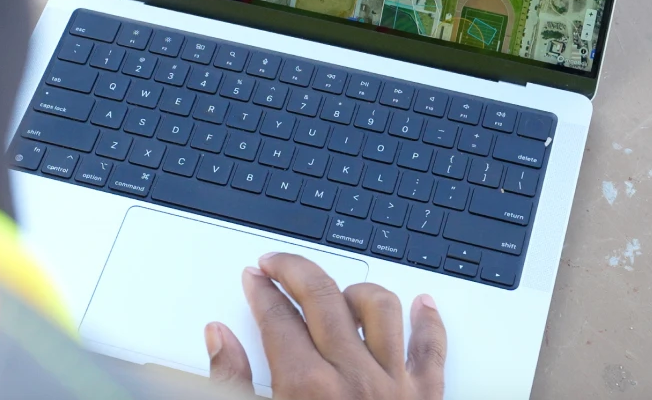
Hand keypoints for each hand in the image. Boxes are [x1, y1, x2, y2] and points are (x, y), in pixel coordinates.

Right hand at [203, 252, 446, 398]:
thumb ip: (232, 383)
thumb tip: (218, 339)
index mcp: (307, 390)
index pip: (277, 317)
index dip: (260, 292)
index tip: (252, 279)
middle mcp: (355, 380)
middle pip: (322, 296)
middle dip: (295, 270)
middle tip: (277, 264)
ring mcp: (396, 388)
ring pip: (380, 307)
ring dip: (354, 290)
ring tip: (336, 289)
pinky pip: (432, 347)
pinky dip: (428, 320)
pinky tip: (422, 304)